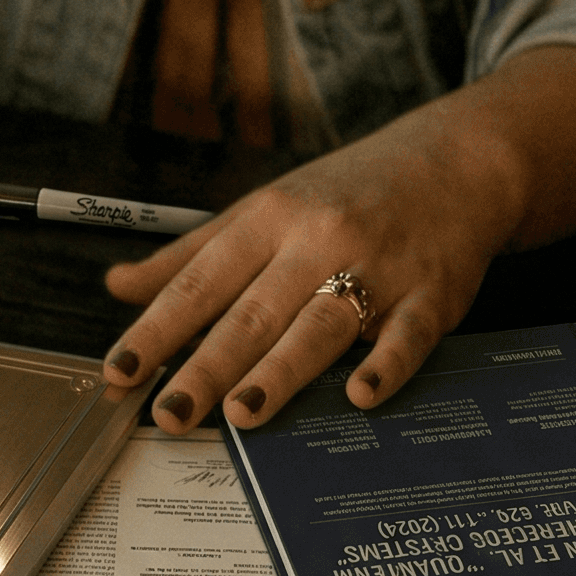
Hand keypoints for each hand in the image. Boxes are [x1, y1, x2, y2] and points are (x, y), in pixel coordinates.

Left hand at [102, 104, 520, 431]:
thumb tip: (117, 285)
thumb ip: (190, 254)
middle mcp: (317, 241)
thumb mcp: (262, 210)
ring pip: (319, 324)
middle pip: (252, 312)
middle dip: (206, 366)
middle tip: (169, 414)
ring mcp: (378, 268)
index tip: (120, 372)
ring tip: (242, 413)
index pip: (199, 282)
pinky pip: (408, 334)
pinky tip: (361, 395)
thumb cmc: (347, 193)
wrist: (458, 160)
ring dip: (281, 371)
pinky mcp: (432, 294)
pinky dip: (386, 365)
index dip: (157, 329)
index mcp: (269, 220)